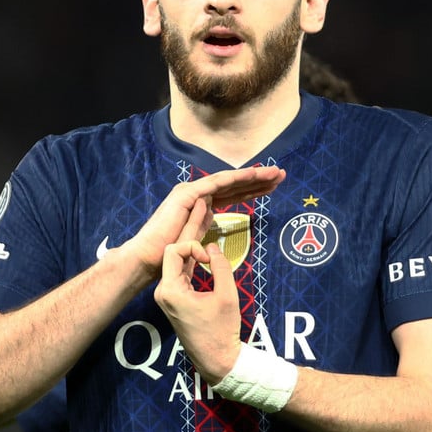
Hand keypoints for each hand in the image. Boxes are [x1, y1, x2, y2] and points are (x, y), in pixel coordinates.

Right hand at [123, 166, 284, 279]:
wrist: (149, 259)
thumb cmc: (170, 255)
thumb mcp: (195, 240)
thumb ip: (204, 227)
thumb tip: (213, 222)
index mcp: (203, 205)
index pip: (234, 195)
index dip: (254, 190)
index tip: (274, 187)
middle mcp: (198, 194)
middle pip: (235, 185)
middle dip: (259, 179)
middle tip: (281, 174)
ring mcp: (192, 192)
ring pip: (229, 181)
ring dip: (253, 175)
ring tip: (274, 172)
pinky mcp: (187, 194)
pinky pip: (216, 183)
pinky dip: (235, 177)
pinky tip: (252, 174)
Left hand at [154, 241, 241, 384]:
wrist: (216, 359)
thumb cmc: (221, 330)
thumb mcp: (227, 295)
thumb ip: (220, 266)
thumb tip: (212, 247)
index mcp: (170, 291)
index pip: (173, 250)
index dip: (192, 247)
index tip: (209, 260)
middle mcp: (162, 293)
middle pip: (172, 256)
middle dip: (192, 250)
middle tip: (211, 255)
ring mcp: (165, 298)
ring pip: (175, 266)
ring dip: (192, 259)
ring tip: (209, 258)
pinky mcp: (172, 302)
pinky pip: (178, 277)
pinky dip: (190, 269)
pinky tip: (204, 266)